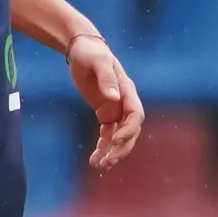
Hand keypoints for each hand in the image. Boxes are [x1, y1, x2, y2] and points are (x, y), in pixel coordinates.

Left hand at [69, 36, 144, 170]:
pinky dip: (103, 147)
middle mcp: (125, 102)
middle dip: (121, 148)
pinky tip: (94, 160)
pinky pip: (107, 135)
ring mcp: (116, 109)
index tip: (114, 140)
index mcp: (127, 91)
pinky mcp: (105, 113)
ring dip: (112, 152)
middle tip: (108, 162)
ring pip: (119, 137)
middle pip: (130, 131)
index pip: (135, 115)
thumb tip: (113, 97)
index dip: (128, 130)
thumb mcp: (97, 62)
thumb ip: (106, 78)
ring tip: (99, 166)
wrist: (81, 50)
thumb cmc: (91, 53)